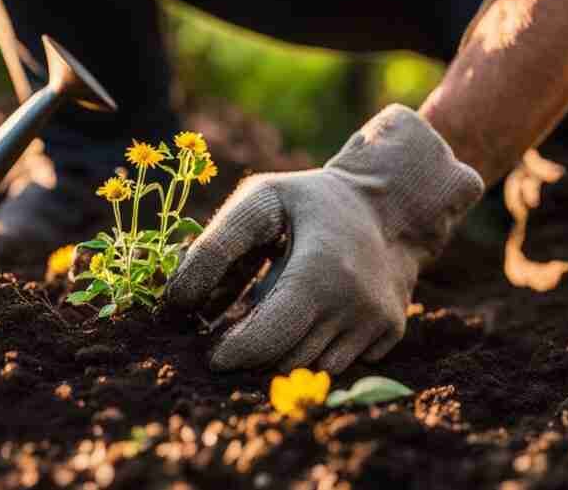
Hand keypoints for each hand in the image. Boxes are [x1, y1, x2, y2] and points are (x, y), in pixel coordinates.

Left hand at [167, 106, 483, 373]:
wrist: (390, 203)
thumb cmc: (309, 200)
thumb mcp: (259, 201)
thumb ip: (214, 247)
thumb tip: (177, 303)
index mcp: (321, 271)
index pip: (270, 338)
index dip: (235, 352)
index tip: (213, 353)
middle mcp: (355, 304)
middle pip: (285, 360)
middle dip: (252, 353)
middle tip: (231, 333)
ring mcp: (378, 322)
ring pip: (310, 367)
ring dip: (281, 352)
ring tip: (273, 310)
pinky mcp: (391, 333)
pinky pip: (339, 363)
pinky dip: (313, 349)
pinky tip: (308, 316)